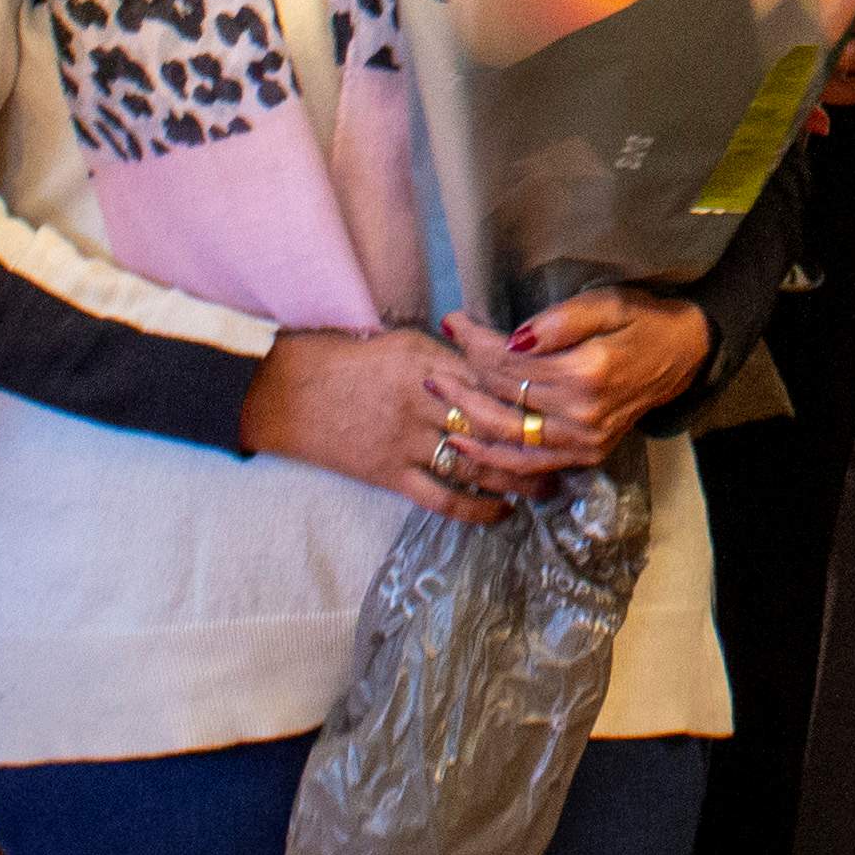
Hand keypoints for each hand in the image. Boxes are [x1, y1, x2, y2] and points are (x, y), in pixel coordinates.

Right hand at [238, 325, 537, 522]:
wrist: (283, 391)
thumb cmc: (343, 360)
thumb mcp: (400, 341)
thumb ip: (448, 354)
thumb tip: (494, 363)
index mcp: (429, 360)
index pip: (494, 378)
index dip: (531, 394)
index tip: (561, 402)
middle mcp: (424, 400)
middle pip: (495, 422)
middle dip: (536, 439)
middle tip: (571, 450)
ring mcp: (406, 440)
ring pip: (477, 462)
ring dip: (518, 478)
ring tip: (548, 486)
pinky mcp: (389, 473)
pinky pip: (441, 496)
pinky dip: (476, 507)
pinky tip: (502, 512)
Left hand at [442, 292, 712, 471]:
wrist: (683, 356)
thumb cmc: (642, 320)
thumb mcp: (608, 303)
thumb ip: (560, 321)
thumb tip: (513, 338)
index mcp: (587, 372)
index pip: (511, 361)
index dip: (476, 342)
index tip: (453, 322)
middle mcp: (583, 415)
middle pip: (504, 398)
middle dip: (463, 378)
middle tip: (433, 365)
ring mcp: (584, 441)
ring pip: (508, 438)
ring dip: (466, 421)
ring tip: (437, 400)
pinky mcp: (585, 455)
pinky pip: (528, 465)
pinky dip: (492, 458)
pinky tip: (463, 446)